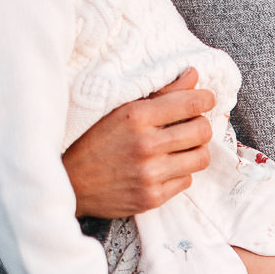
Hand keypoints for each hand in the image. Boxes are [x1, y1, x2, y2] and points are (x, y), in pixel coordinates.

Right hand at [61, 68, 214, 218]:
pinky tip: (163, 167)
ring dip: (195, 150)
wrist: (68, 182)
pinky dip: (180, 172)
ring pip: (201, 158)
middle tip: (190, 125)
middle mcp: (146, 145)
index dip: (206, 99)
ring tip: (180, 147)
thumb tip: (194, 75)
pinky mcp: (152, 197)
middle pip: (203, 131)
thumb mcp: (119, 108)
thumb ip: (160, 93)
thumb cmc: (92, 140)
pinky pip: (187, 181)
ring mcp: (150, 174)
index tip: (205, 99)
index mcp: (136, 116)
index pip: (192, 103)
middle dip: (201, 125)